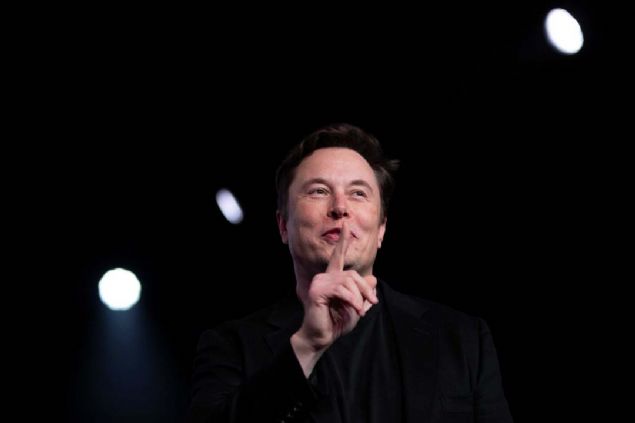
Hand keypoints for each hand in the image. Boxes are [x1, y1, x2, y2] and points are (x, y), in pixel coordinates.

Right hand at [294, 221, 378, 351]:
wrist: (321, 338)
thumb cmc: (336, 323)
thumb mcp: (357, 307)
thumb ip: (364, 293)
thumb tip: (374, 278)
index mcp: (332, 279)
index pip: (338, 256)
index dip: (343, 241)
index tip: (346, 225)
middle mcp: (324, 277)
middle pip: (352, 274)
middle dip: (365, 289)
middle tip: (372, 303)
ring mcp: (319, 282)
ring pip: (348, 281)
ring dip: (359, 297)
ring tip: (360, 310)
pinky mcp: (317, 291)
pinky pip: (342, 290)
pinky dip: (352, 300)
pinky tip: (355, 310)